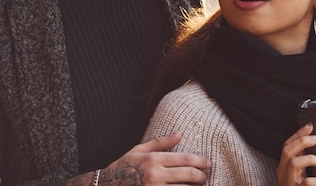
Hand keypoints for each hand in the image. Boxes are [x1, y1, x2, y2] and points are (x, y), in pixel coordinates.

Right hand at [66, 132, 210, 185]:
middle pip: (189, 175)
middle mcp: (156, 175)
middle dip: (202, 175)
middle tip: (206, 175)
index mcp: (154, 160)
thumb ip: (161, 143)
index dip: (201, 161)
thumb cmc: (124, 166)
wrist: (107, 185)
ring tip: (199, 185)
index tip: (208, 162)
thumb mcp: (140, 150)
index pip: (185, 159)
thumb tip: (180, 134)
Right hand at [277, 123, 315, 185]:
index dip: (298, 134)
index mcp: (284, 169)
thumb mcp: (300, 178)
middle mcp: (282, 175)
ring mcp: (288, 183)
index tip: (311, 125)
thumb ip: (305, 166)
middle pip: (287, 150)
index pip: (287, 146)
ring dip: (309, 158)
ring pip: (293, 163)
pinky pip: (305, 183)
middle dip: (302, 140)